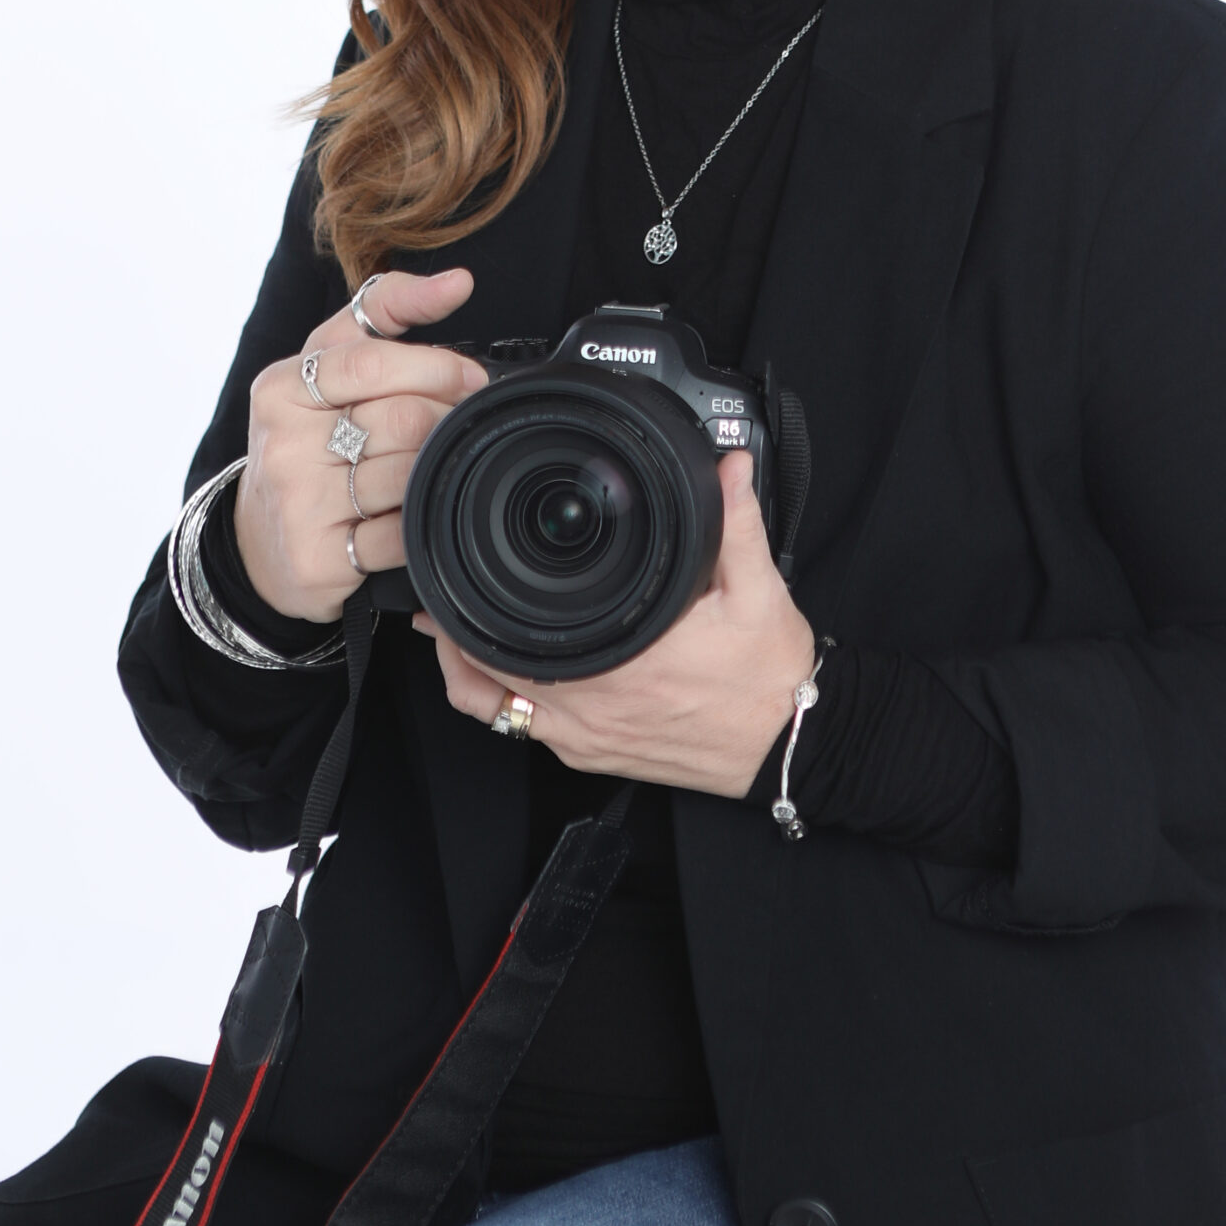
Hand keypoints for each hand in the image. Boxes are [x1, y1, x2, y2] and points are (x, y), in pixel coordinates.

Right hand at [235, 268, 488, 623]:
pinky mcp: (317, 560)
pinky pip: (400, 535)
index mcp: (281, 387)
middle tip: (458, 423)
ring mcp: (296, 505)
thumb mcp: (327, 361)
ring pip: (406, 476)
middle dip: (446, 419)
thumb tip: (456, 281)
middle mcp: (281, 445)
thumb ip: (386, 308)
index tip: (468, 377)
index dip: (435, 367)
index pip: (372, 363)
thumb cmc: (306, 436)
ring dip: (436, 469)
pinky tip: (414, 507)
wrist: (260, 537)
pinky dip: (422, 519)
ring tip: (433, 463)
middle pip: (400, 421)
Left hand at [413, 451, 816, 799]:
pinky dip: (501, 701)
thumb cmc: (769, 675)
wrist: (789, 739)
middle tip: (436, 597)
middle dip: (455, 636)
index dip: (474, 613)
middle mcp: (595, 709)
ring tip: (450, 633)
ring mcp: (589, 739)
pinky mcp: (595, 757)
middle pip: (488, 678)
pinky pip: (524, 732)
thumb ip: (737, 524)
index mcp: (624, 663)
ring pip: (497, 711)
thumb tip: (727, 468)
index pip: (521, 642)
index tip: (458, 579)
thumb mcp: (759, 590)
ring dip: (468, 672)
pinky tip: (502, 673)